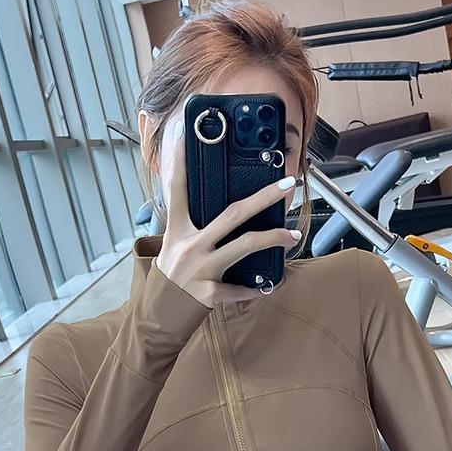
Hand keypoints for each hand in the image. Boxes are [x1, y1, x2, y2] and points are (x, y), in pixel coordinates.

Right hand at [155, 119, 300, 309]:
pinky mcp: (209, 293)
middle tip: (287, 185)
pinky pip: (241, 288)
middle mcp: (190, 246)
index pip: (177, 190)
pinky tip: (268, 286)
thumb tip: (221, 216)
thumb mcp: (172, 249)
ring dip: (273, 238)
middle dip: (263, 197)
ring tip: (292, 236)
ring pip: (245, 245)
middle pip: (233, 214)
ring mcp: (201, 269)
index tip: (185, 133)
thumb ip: (191, 230)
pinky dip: (256, 288)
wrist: (158, 316)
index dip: (181, 162)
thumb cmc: (169, 280)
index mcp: (177, 231)